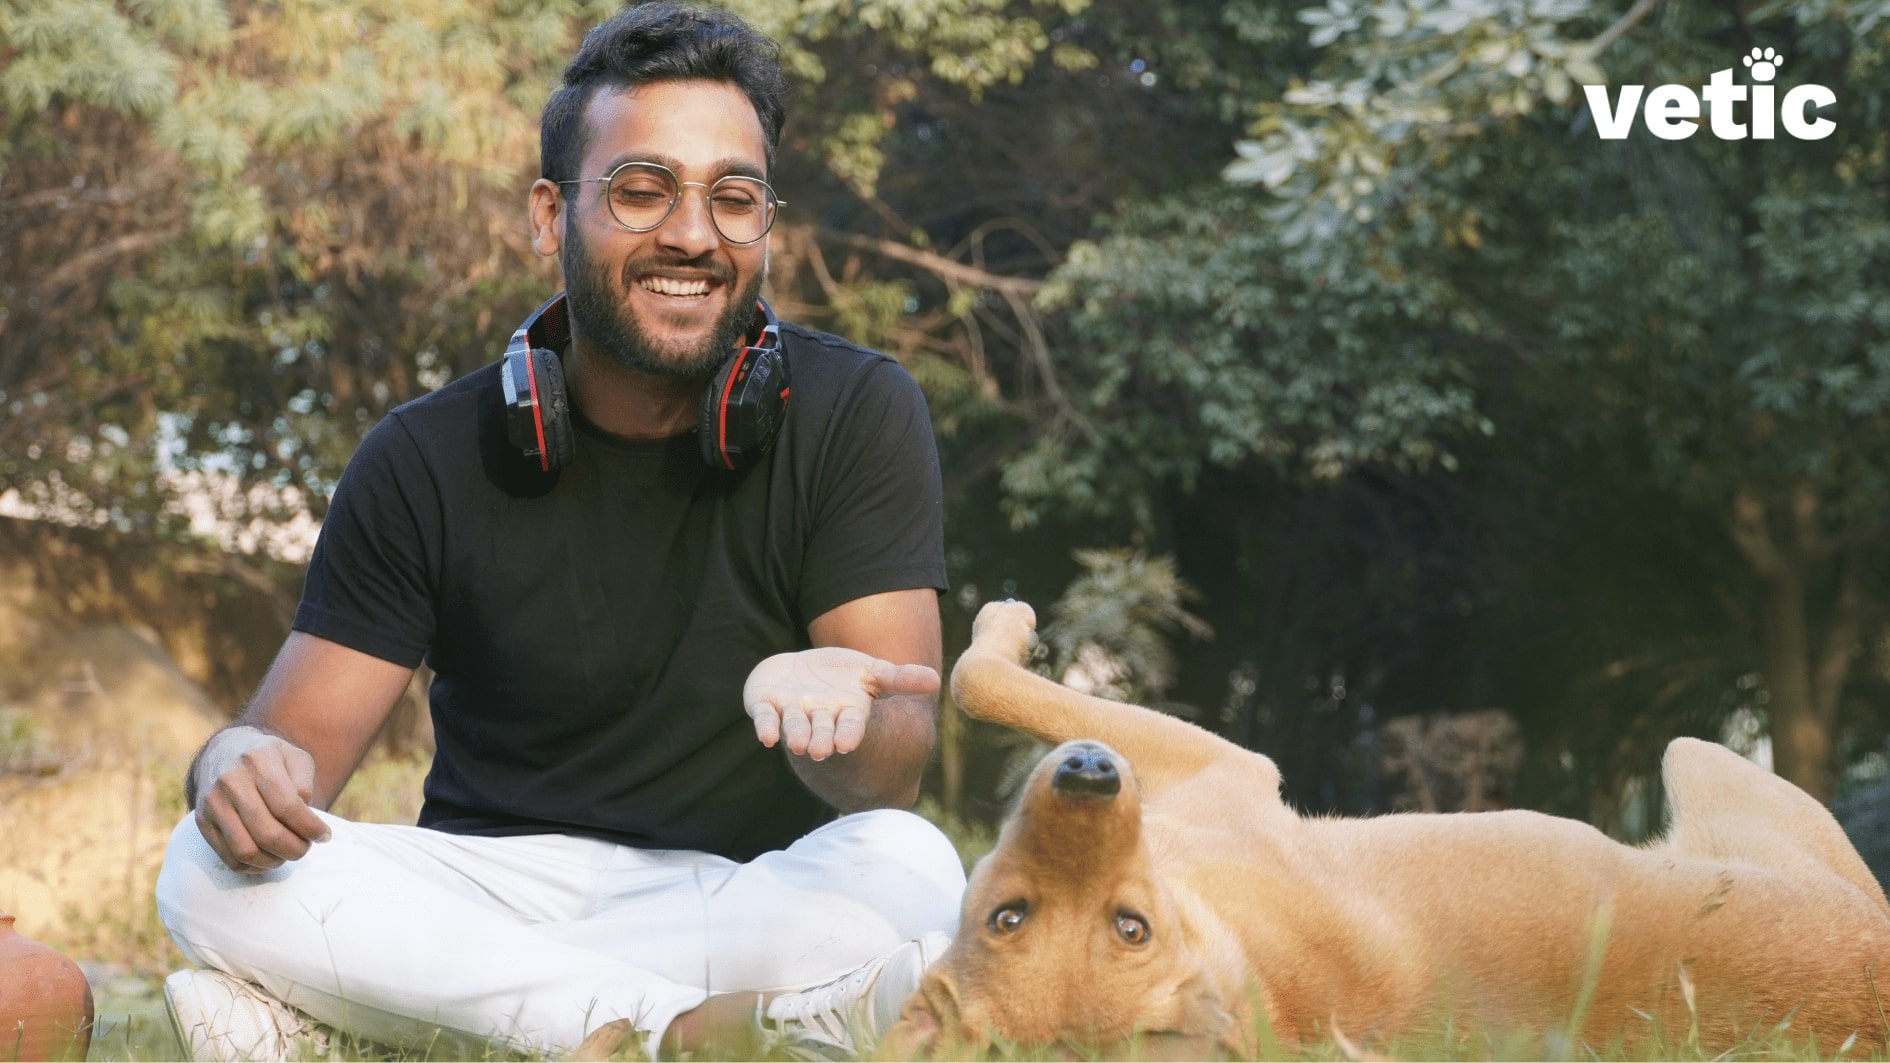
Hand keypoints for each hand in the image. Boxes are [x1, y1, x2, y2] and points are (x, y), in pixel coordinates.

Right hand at [192, 725, 331, 873]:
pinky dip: (253, 867)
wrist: (224, 752)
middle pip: (266, 833)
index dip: (310, 828)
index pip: (287, 806)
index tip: (324, 836)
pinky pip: (229, 857)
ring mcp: (212, 803)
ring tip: (288, 853)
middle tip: (306, 847)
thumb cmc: (269, 758)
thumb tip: (306, 811)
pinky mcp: (202, 822)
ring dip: (274, 861)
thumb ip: (305, 781)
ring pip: (246, 850)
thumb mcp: (294, 756)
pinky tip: (269, 858)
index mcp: (258, 760)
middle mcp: (231, 781)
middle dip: (294, 849)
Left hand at [743, 647, 939, 760]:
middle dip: (821, 740)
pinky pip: (764, 716)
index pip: (850, 724)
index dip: (848, 733)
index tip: (846, 744)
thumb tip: (935, 680)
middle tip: (820, 751)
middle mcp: (819, 715)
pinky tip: (767, 737)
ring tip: (798, 745)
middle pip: (821, 730)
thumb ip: (898, 678)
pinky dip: (765, 725)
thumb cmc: (839, 675)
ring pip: (794, 726)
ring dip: (795, 735)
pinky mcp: (766, 704)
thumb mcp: (871, 671)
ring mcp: (792, 711)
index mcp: (846, 709)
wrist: (799, 672)